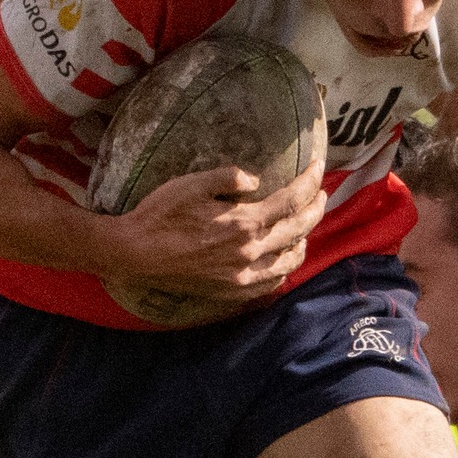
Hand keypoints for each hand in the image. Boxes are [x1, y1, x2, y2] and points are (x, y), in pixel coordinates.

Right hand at [99, 157, 325, 303]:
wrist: (134, 254)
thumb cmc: (160, 215)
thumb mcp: (192, 184)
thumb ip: (229, 177)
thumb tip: (256, 180)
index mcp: (244, 223)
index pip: (292, 201)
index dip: (310, 182)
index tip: (319, 168)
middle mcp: (250, 252)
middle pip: (299, 229)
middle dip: (316, 208)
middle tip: (322, 193)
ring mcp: (243, 275)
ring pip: (290, 260)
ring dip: (304, 240)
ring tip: (306, 226)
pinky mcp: (232, 290)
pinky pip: (271, 282)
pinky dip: (284, 268)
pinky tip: (283, 258)